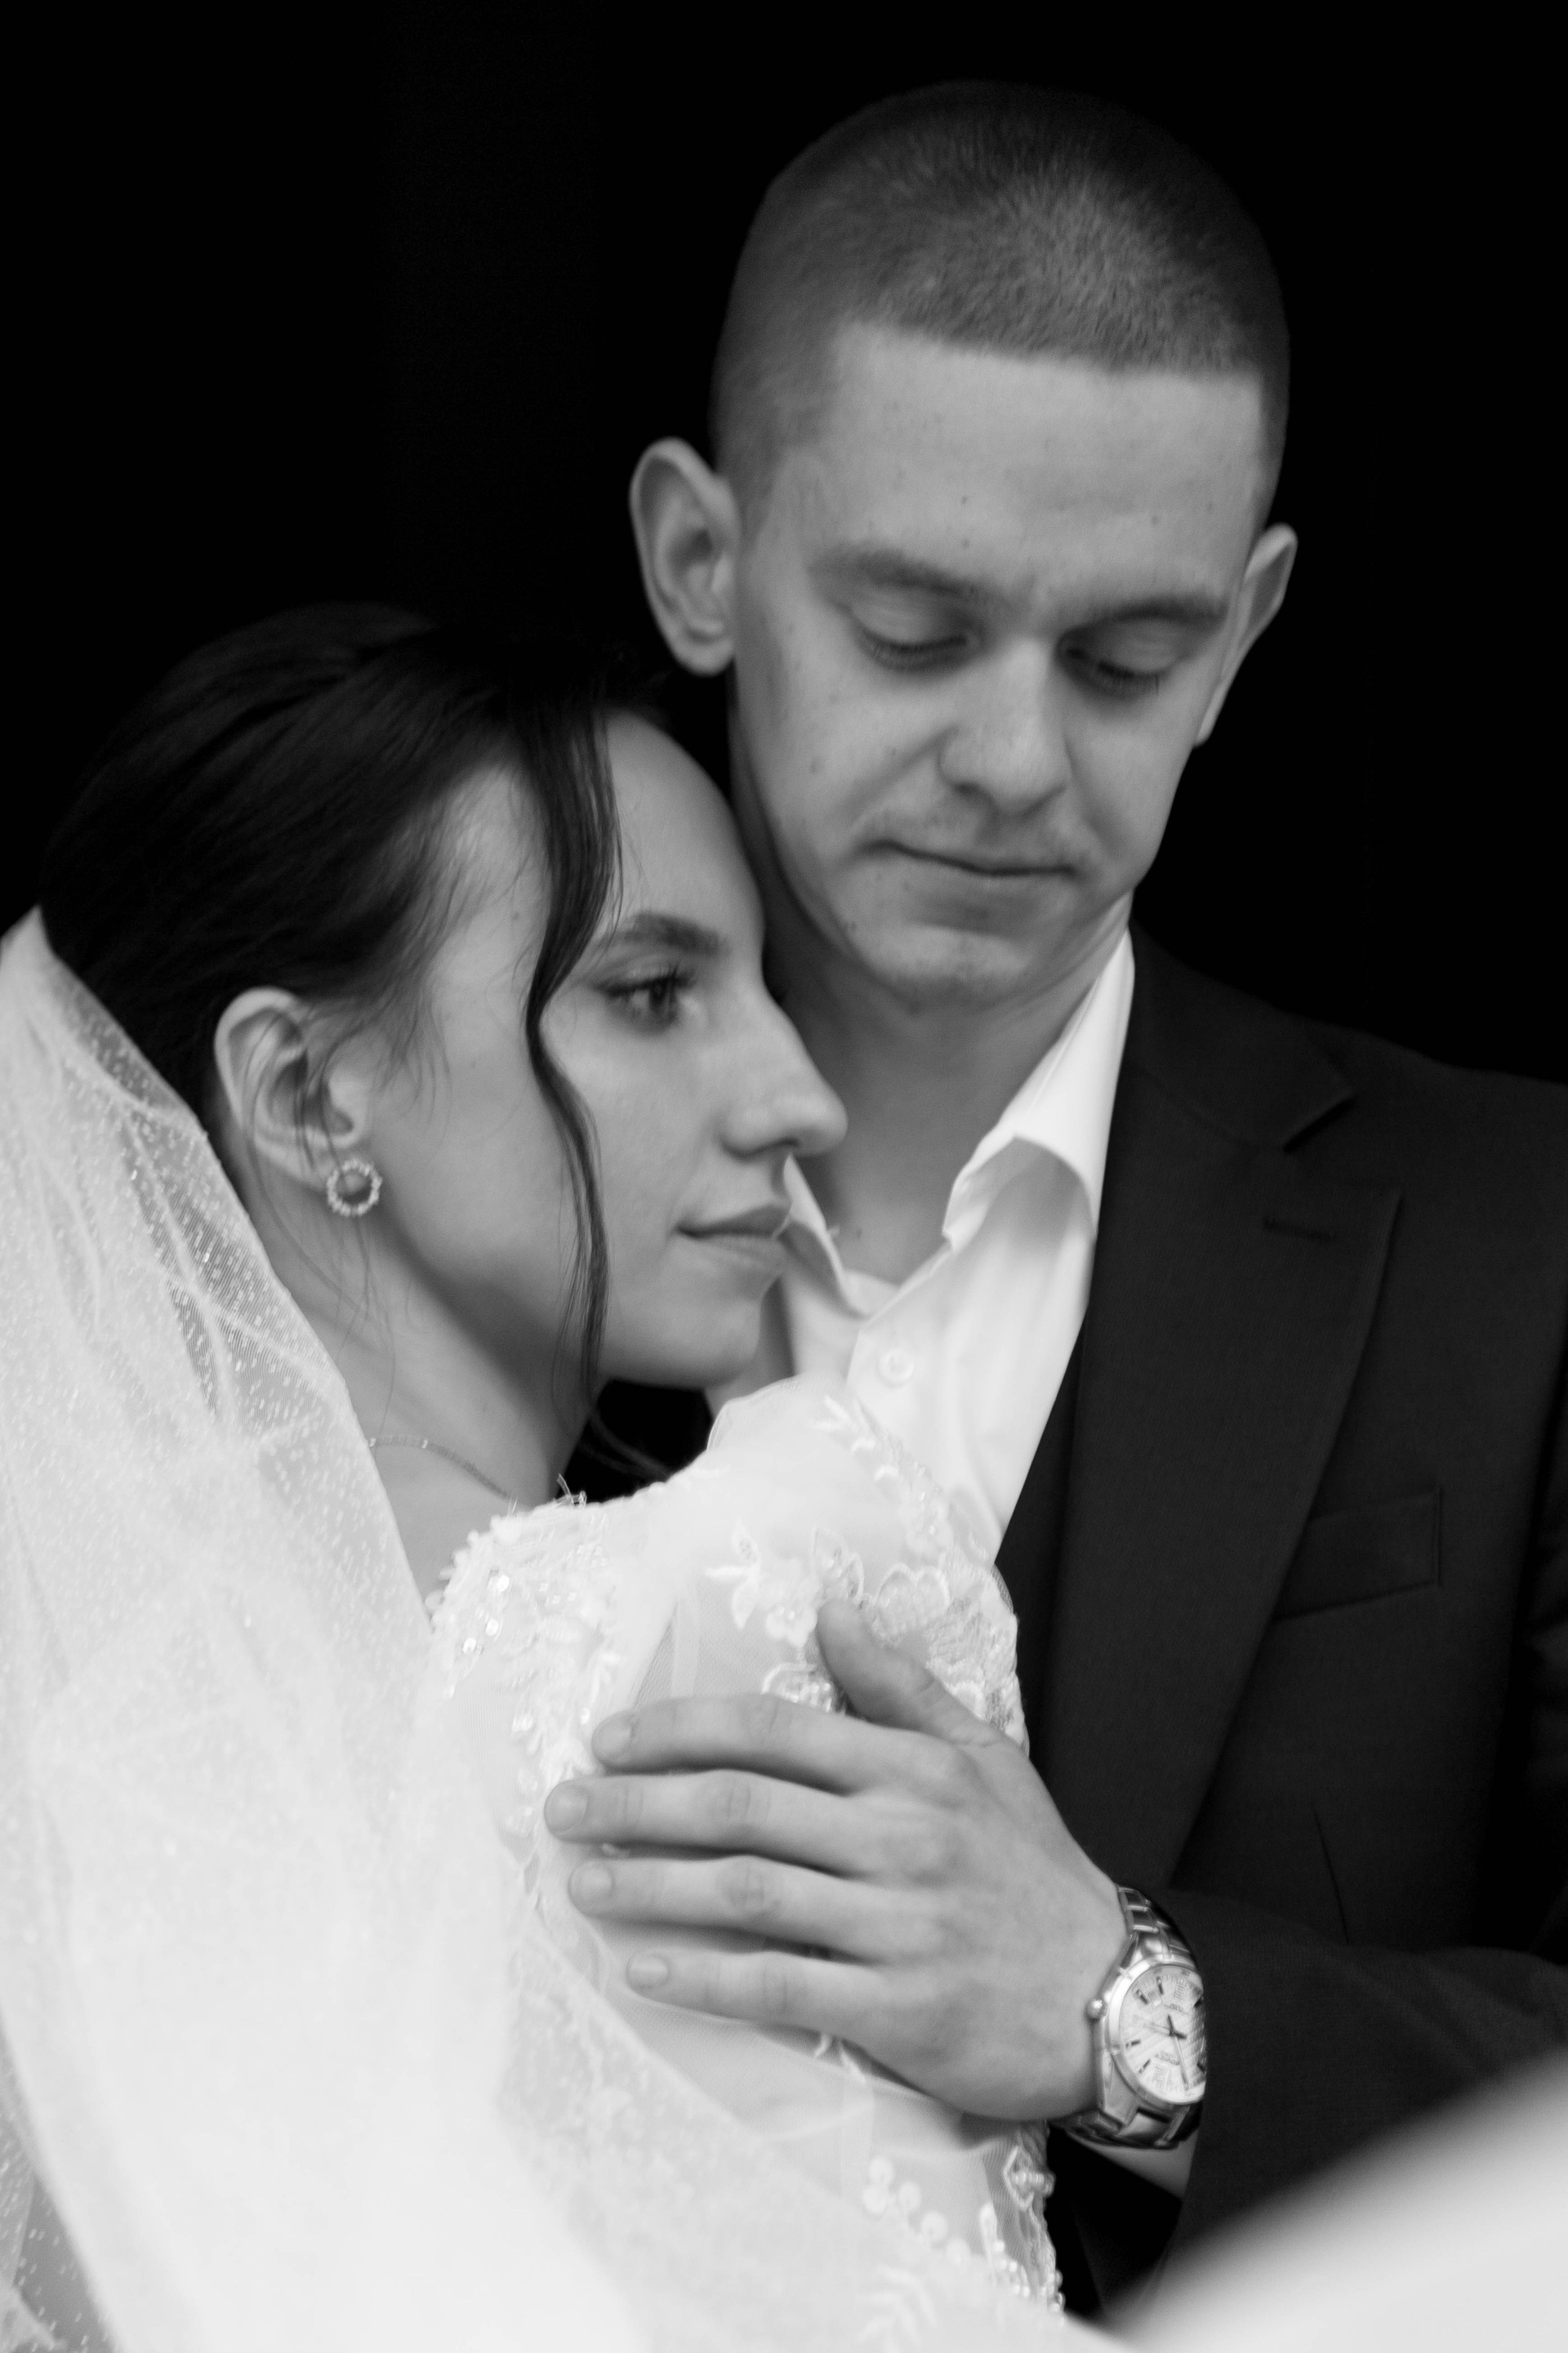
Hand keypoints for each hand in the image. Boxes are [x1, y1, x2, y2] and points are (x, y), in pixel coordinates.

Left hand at [541, 1600, 1125, 2119]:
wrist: (1114, 1996)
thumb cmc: (1033, 1872)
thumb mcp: (984, 1757)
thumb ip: (900, 1686)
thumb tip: (829, 1610)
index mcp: (912, 1768)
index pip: (771, 1731)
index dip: (677, 1731)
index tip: (606, 1740)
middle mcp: (900, 1836)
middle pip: (740, 1807)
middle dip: (635, 1805)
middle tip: (561, 1810)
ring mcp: (898, 1925)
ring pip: (747, 1893)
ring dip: (650, 1886)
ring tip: (582, 1882)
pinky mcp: (897, 2009)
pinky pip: (779, 1987)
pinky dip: (704, 1977)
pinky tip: (643, 1969)